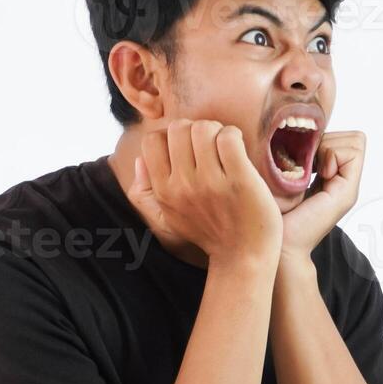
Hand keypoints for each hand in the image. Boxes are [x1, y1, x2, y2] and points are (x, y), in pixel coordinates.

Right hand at [128, 118, 282, 267]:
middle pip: (179, 127)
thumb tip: (138, 161)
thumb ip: (145, 193)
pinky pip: (228, 137)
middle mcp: (183, 186)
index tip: (187, 148)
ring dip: (217, 131)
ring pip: (204, 128)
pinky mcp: (239, 179)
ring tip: (224, 148)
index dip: (170, 136)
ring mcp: (211, 182)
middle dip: (195, 130)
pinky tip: (238, 150)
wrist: (243, 256)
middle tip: (209, 146)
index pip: (153, 140)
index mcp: (164, 191)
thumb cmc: (208, 233)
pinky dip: (234, 136)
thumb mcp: (166, 219)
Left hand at [280, 130, 365, 263]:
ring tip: (311, 169)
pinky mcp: (347, 192)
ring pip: (356, 141)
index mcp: (330, 177)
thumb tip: (297, 132)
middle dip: (328, 140)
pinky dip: (332, 154)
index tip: (303, 159)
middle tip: (308, 163)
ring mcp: (348, 187)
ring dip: (329, 147)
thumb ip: (294, 157)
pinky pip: (352, 152)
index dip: (324, 139)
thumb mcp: (281, 177)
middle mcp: (343, 181)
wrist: (278, 245)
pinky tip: (318, 174)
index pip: (344, 138)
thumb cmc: (271, 213)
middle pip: (353, 137)